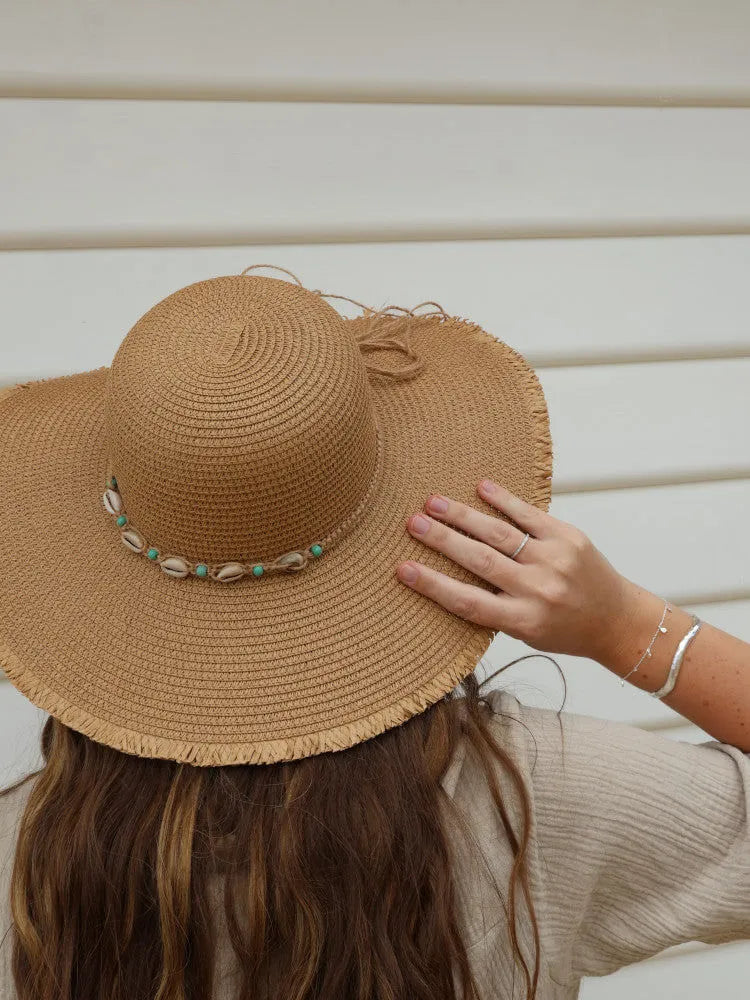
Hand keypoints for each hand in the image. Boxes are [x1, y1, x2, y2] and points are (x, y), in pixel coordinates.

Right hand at [395, 478, 635, 661]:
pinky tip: (481, 487)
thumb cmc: (565, 630)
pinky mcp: (569, 537)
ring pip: (500, 533)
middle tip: (412, 523)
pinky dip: (504, 499)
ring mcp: (555, 560)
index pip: (468, 602)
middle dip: (442, 540)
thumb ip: (493, 609)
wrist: (618, 621)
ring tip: (432, 502)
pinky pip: (530, 514)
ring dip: (462, 515)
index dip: (433, 585)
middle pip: (480, 560)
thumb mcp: (526, 633)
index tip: (403, 569)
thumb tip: (446, 578)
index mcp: (524, 621)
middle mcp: (539, 590)